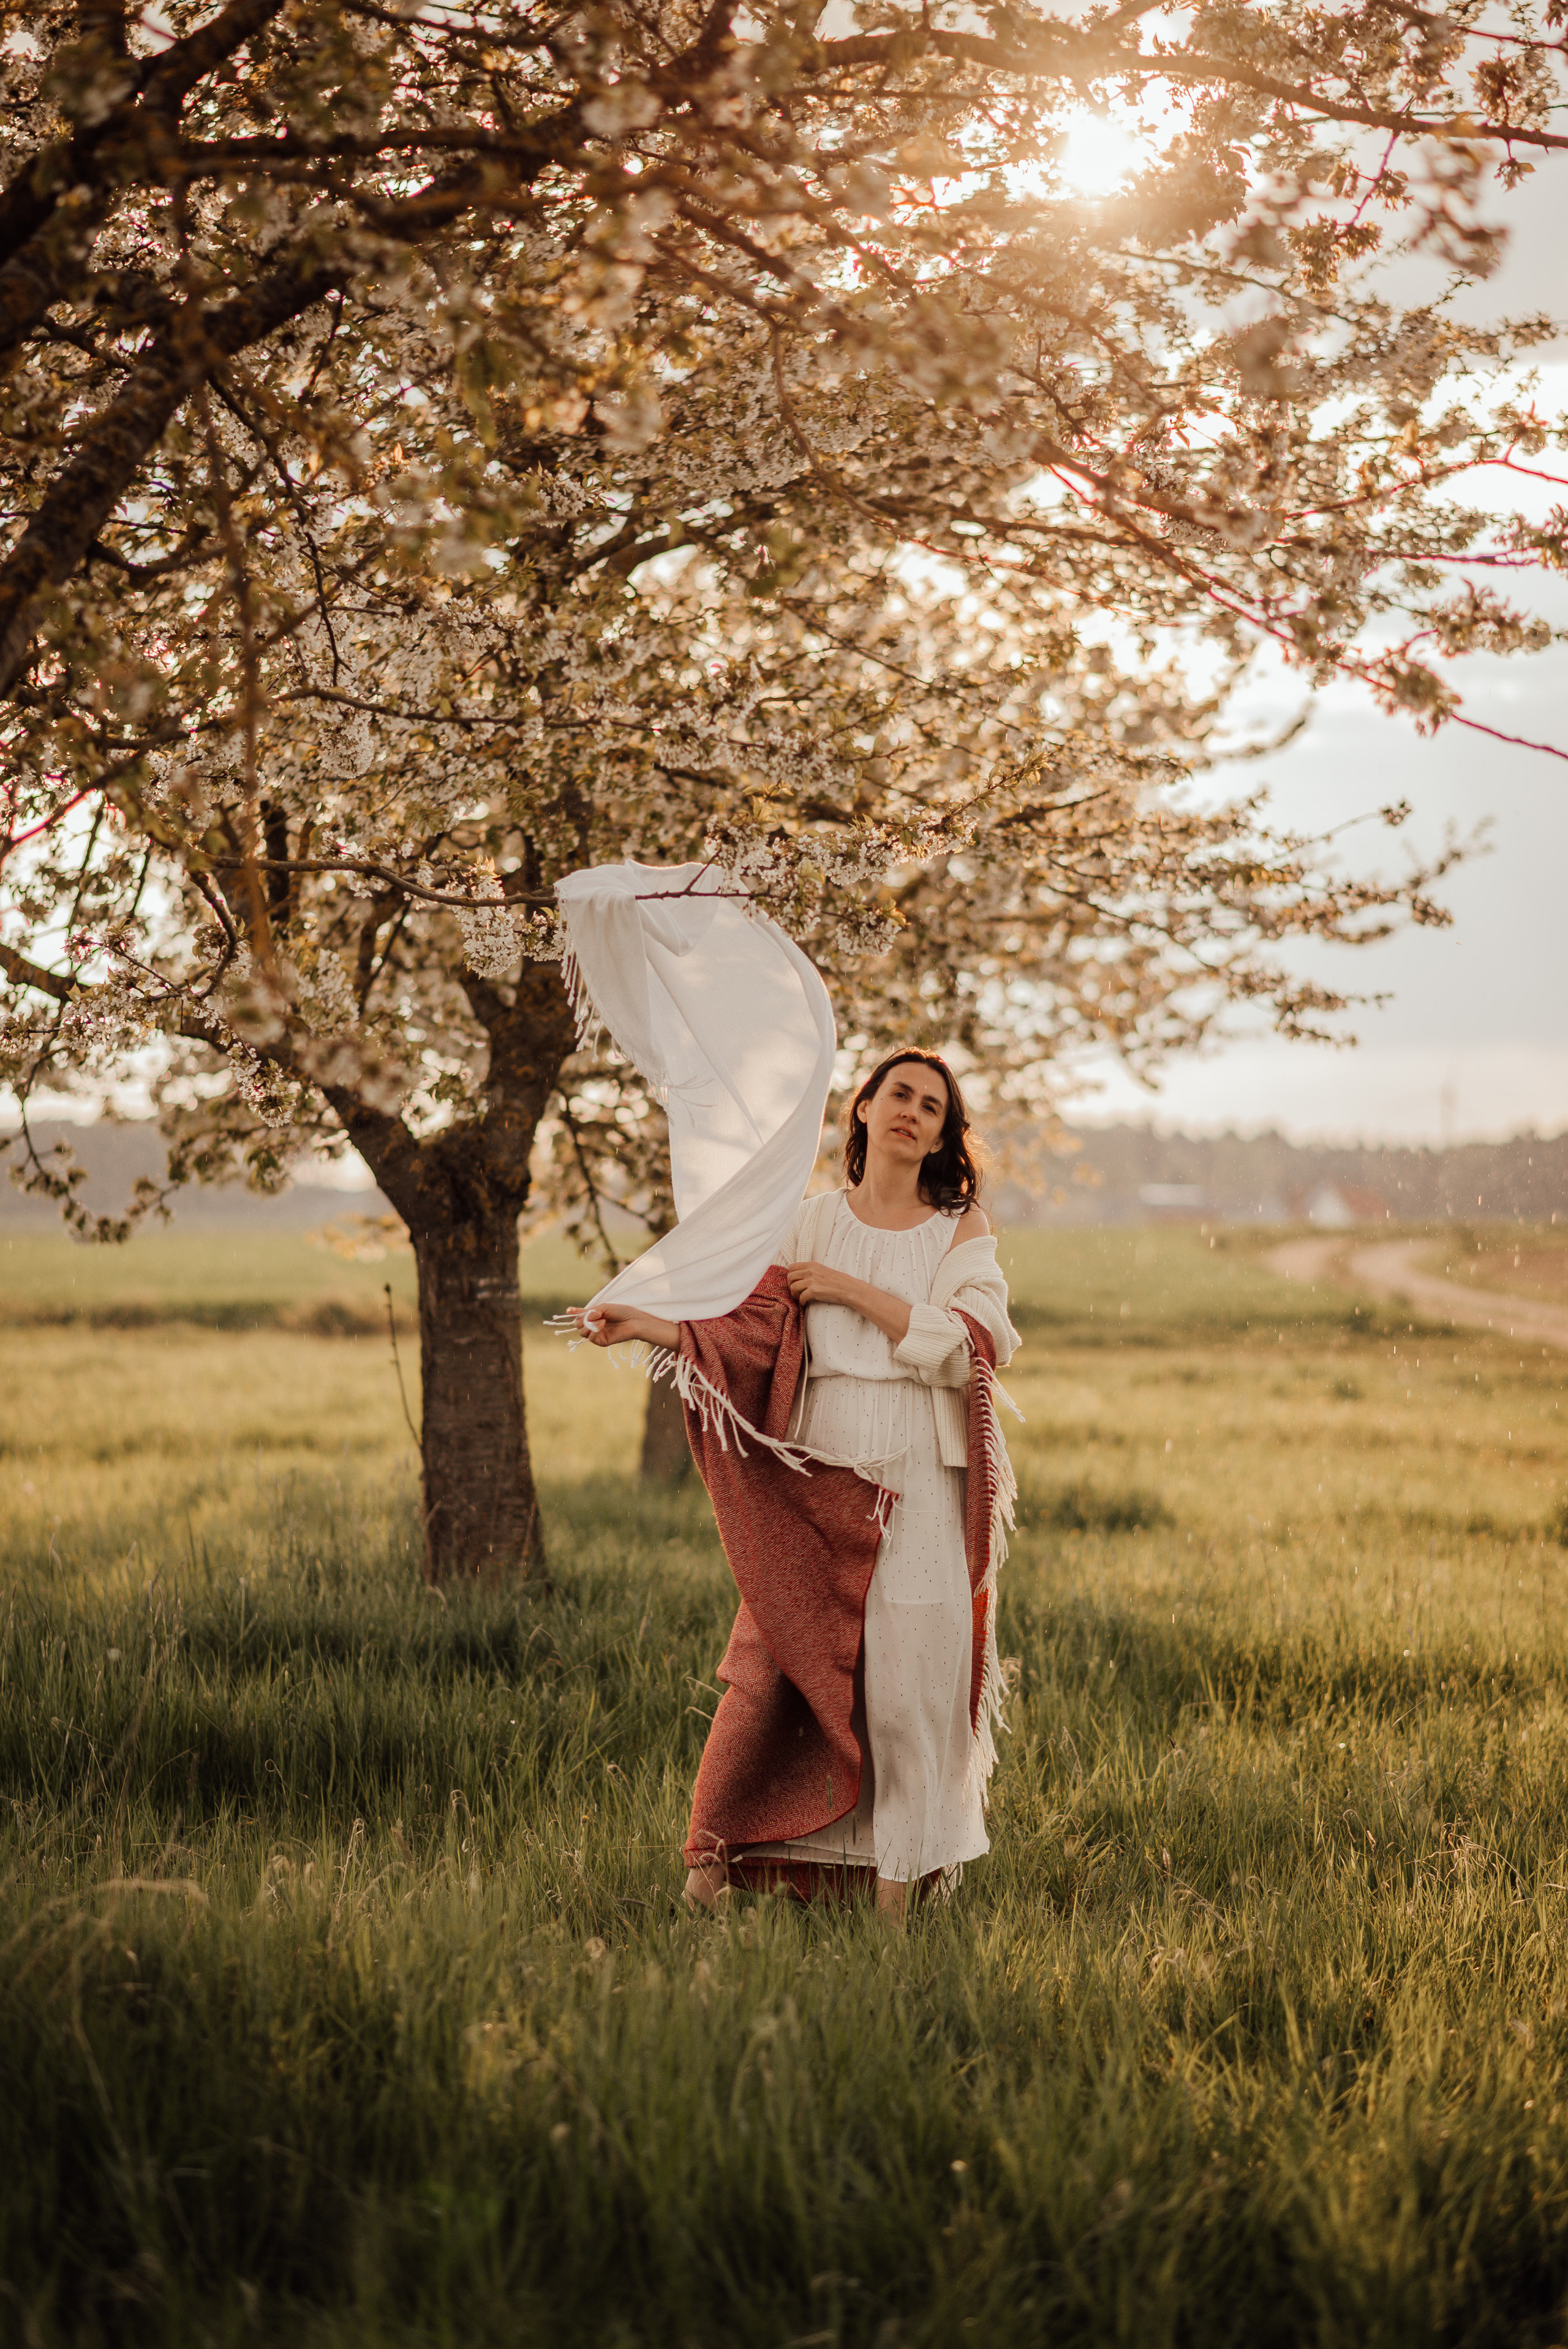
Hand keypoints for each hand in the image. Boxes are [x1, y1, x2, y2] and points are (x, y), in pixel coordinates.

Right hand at [565, 1303, 679, 1349]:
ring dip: (589, 1324)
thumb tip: (571, 1311)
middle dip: (582, 1319)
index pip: (578, 1316)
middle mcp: (593, 1326)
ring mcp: (597, 1334)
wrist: (634, 1320)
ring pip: (582, 1332)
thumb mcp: (602, 1307)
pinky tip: (603, 1324)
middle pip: (577, 1325)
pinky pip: (590, 1338)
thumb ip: (588, 1311)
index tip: (569, 1310)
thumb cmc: (621, 1311)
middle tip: (594, 1314)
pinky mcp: (601, 1342)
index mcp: (593, 1316)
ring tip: (601, 1319)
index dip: (573, 1313)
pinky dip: (594, 1330)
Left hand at [784, 1259, 858, 1308]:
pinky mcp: (814, 1291)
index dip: (791, 1276)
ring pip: (793, 1287)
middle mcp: (810, 1271)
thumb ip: (811, 1271)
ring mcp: (812, 1280)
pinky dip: (801, 1302)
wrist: (848, 1288)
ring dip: (794, 1294)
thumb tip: (798, 1277)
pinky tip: (805, 1303)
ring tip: (799, 1298)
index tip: (795, 1282)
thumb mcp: (822, 1270)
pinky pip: (801, 1297)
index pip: (792, 1267)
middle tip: (795, 1292)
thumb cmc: (837, 1281)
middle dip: (790, 1285)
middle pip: (790, 1277)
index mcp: (812, 1264)